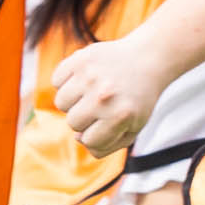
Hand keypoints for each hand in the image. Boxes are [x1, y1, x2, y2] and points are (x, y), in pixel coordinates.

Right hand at [44, 34, 177, 148]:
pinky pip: (57, 80)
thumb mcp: (133, 128)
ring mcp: (91, 76)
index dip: (97, 133)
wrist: (147, 59)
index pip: (88, 140)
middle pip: (73, 122)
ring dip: (73, 101)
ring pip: (61, 103)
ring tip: (90, 92)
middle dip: (85, 118)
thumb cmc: (137, 99)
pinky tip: (82, 78)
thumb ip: (106, 145)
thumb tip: (78, 138)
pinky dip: (65, 82)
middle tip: (101, 104)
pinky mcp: (81, 59)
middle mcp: (104, 96)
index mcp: (120, 116)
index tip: (109, 121)